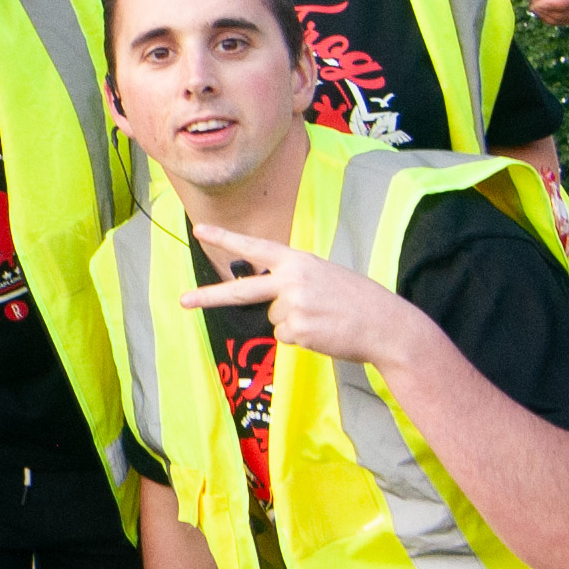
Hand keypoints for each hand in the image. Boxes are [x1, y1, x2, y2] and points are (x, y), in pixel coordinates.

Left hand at [185, 223, 429, 370]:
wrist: (386, 325)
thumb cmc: (356, 300)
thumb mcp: (323, 276)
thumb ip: (292, 281)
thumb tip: (268, 306)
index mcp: (298, 261)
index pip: (256, 247)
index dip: (226, 238)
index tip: (199, 229)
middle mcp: (291, 281)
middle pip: (242, 291)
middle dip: (209, 297)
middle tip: (182, 300)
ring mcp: (293, 307)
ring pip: (273, 320)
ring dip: (294, 323)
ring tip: (323, 318)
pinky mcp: (298, 332)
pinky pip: (285, 337)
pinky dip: (302, 338)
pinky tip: (324, 332)